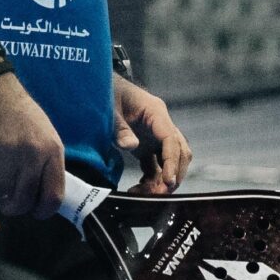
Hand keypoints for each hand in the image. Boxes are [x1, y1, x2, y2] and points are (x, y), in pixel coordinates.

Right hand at [0, 71, 67, 220]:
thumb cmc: (17, 114)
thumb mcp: (44, 135)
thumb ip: (46, 166)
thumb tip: (43, 201)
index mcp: (51, 150)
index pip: (53, 197)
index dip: (41, 211)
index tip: (33, 210)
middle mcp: (31, 153)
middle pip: (22, 202)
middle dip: (12, 205)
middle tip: (6, 198)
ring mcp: (5, 153)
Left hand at [116, 76, 189, 194]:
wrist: (100, 86)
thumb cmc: (106, 92)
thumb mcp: (109, 109)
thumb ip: (119, 127)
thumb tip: (131, 145)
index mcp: (155, 112)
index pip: (172, 139)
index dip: (172, 162)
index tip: (168, 181)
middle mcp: (160, 125)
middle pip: (179, 152)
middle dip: (173, 174)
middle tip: (160, 194)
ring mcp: (155, 136)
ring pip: (170, 161)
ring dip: (163, 179)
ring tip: (145, 194)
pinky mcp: (147, 145)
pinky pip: (156, 165)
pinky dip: (152, 178)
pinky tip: (139, 188)